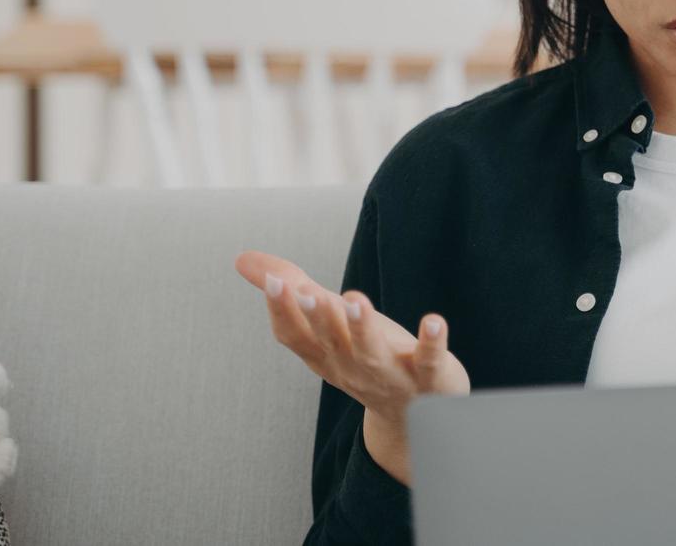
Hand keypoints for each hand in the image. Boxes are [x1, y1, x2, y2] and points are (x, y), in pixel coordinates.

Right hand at [234, 251, 470, 482]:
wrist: (417, 417)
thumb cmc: (369, 357)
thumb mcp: (329, 324)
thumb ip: (293, 290)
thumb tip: (242, 259)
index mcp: (326, 355)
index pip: (296, 337)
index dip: (284, 311)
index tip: (275, 280)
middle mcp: (353, 368)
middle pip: (332, 344)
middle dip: (319, 318)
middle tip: (307, 293)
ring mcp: (391, 376)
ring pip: (372, 354)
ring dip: (363, 329)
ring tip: (355, 300)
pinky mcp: (430, 377)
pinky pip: (430, 361)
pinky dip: (432, 343)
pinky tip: (434, 321)